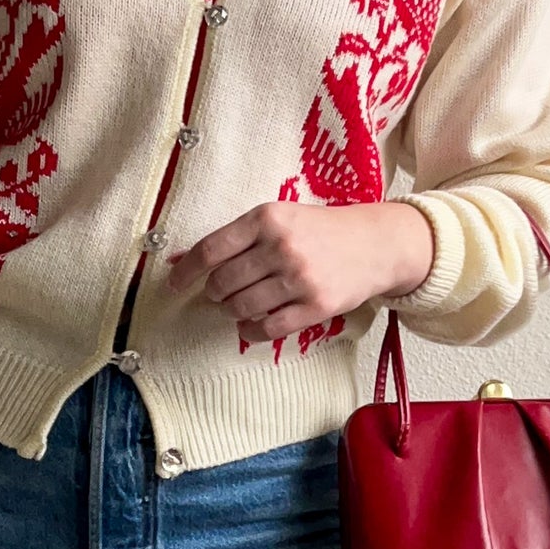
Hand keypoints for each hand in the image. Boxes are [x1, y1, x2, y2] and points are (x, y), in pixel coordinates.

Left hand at [164, 199, 435, 343]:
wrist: (375, 244)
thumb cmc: (319, 230)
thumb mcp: (279, 218)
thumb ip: (236, 237)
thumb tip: (180, 261)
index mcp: (267, 218)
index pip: (210, 250)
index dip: (186, 271)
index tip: (174, 284)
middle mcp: (282, 246)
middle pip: (222, 282)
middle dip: (215, 292)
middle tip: (221, 292)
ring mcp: (300, 278)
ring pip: (241, 307)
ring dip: (232, 311)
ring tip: (239, 304)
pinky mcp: (316, 306)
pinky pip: (267, 328)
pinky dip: (250, 330)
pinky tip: (250, 324)